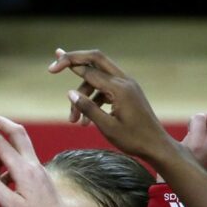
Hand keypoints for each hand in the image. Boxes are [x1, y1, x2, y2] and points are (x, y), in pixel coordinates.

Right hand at [0, 114, 81, 206]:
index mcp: (24, 171)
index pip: (3, 144)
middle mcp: (33, 164)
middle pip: (17, 132)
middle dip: (0, 122)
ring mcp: (38, 168)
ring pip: (19, 146)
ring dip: (2, 150)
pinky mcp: (40, 174)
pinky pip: (22, 159)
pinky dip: (9, 163)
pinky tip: (4, 182)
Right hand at [49, 50, 175, 164]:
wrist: (157, 146)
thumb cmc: (134, 139)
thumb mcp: (107, 127)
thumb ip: (88, 108)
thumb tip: (70, 93)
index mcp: (119, 88)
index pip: (89, 69)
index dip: (68, 65)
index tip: (50, 69)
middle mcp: (124, 81)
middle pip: (96, 60)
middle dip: (74, 60)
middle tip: (55, 64)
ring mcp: (127, 86)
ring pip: (97, 79)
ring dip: (82, 95)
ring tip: (73, 121)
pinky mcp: (127, 93)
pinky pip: (104, 89)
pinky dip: (92, 100)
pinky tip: (85, 122)